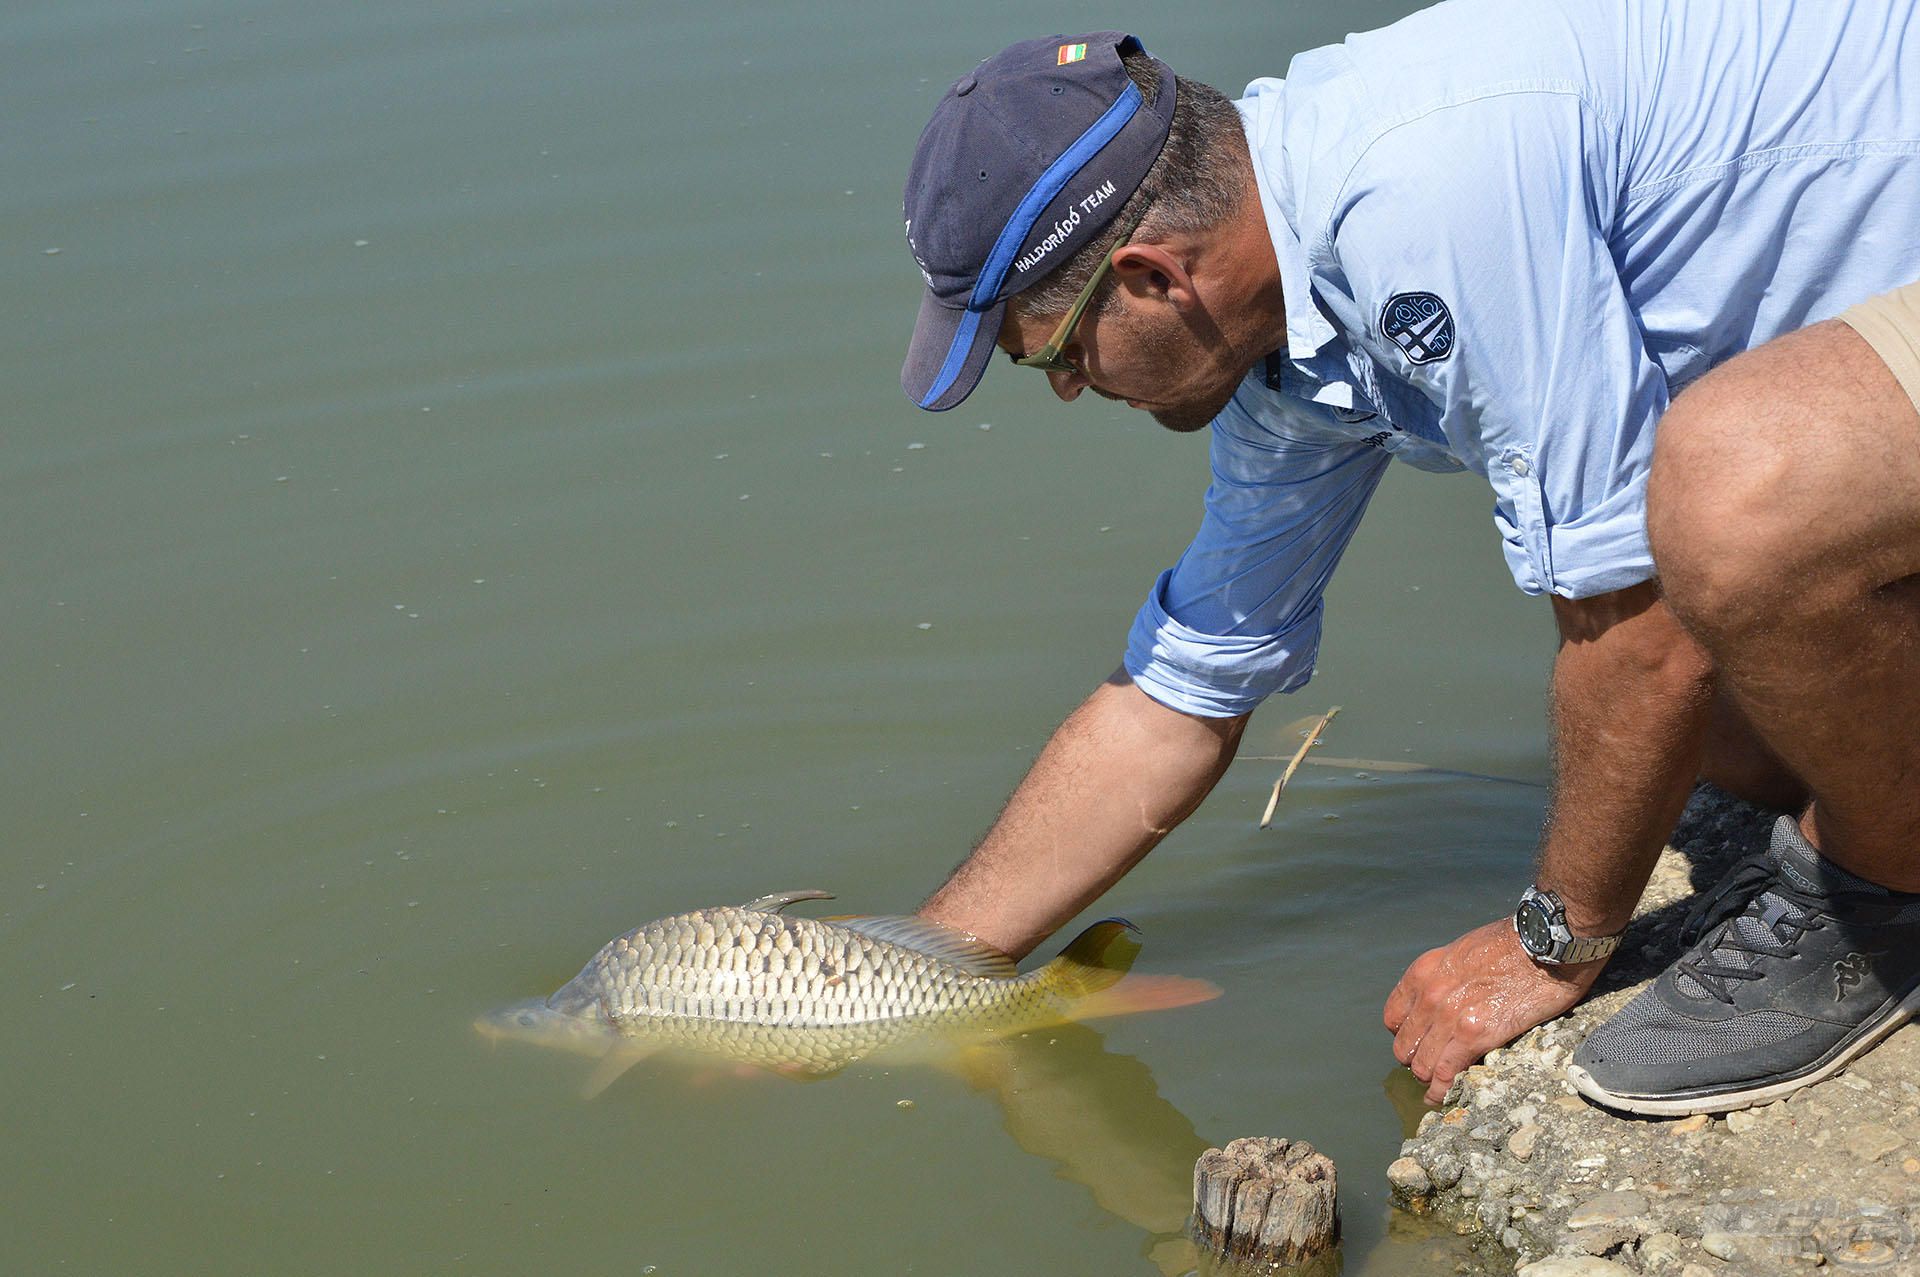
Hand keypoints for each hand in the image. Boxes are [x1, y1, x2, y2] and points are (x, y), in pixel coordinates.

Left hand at [1382, 917, 1603, 1104]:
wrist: (1546, 942)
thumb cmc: (1513, 944)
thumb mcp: (1462, 952)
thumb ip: (1446, 978)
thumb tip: (1446, 1001)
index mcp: (1424, 972)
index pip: (1393, 1018)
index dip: (1405, 1036)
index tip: (1418, 1044)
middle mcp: (1429, 995)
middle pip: (1405, 1047)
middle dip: (1417, 1062)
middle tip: (1432, 1069)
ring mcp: (1450, 1017)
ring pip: (1422, 1066)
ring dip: (1430, 1080)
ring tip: (1439, 1089)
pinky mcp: (1475, 1035)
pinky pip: (1447, 1074)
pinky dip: (1444, 1091)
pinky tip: (1445, 1098)